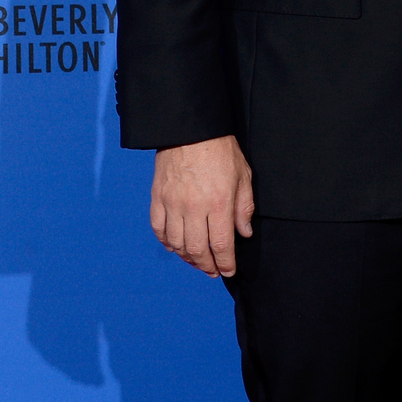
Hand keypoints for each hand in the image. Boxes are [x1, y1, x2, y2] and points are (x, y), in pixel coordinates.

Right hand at [151, 135, 254, 277]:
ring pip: (177, 244)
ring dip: (187, 257)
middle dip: (207, 265)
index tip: (228, 271)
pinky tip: (175, 247)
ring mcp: (172, 204)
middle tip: (213, 271)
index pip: (222, 244)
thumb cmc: (221, 150)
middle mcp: (194, 208)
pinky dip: (167, 242)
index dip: (225, 262)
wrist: (191, 130)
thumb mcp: (244, 176)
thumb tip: (244, 233)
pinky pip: (159, 229)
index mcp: (219, 203)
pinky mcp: (157, 199)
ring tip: (197, 261)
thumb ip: (244, 207)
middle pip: (198, 249)